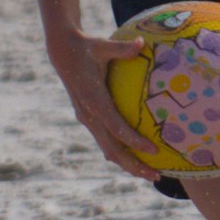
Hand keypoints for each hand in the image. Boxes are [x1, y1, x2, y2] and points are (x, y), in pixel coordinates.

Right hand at [46, 25, 164, 179]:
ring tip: (153, 174)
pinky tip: (138, 159)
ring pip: (109, 150)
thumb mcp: (102, 45)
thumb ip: (122, 48)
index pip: (115, 127)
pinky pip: (107, 141)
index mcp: (93, 100)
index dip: (133, 140)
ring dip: (129, 164)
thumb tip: (142, 43)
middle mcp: (89, 115)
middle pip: (112, 149)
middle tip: (158, 175)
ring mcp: (88, 119)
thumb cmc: (86, 47)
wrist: (62, 52)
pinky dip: (122, 152)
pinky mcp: (90, 119)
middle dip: (134, 165)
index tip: (153, 150)